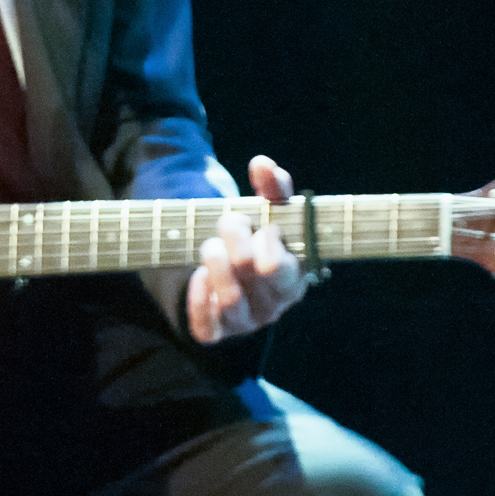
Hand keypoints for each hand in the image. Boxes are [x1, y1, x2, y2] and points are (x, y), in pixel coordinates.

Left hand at [187, 155, 305, 343]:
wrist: (231, 272)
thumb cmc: (257, 239)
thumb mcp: (268, 212)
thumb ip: (272, 188)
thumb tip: (262, 164)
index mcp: (295, 277)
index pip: (279, 265)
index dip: (265, 238)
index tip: (261, 223)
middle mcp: (274, 304)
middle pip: (254, 274)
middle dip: (237, 238)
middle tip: (230, 224)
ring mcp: (246, 321)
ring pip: (232, 301)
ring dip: (215, 263)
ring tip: (211, 246)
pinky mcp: (218, 331)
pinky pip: (207, 326)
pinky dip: (199, 298)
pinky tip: (199, 276)